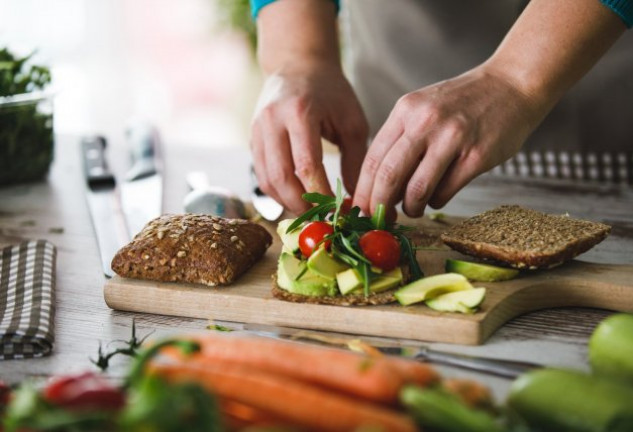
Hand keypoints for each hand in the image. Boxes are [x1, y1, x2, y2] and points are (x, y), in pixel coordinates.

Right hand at [251, 66, 367, 214]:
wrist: (297, 65)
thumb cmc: (331, 93)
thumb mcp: (352, 121)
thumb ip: (356, 161)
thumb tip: (357, 201)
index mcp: (300, 112)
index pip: (306, 165)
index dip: (321, 194)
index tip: (338, 210)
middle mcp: (272, 121)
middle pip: (281, 177)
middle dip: (302, 204)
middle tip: (322, 218)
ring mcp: (257, 131)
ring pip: (266, 180)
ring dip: (288, 202)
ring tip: (311, 211)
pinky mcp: (252, 140)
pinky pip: (261, 175)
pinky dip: (278, 193)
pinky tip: (297, 198)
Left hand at [353, 65, 541, 217]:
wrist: (512, 84)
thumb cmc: (463, 103)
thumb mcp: (423, 108)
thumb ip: (401, 140)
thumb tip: (379, 186)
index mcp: (406, 110)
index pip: (373, 159)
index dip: (363, 191)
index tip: (360, 209)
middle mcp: (426, 122)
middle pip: (389, 176)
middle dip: (379, 205)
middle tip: (380, 219)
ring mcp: (452, 139)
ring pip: (417, 190)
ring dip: (411, 208)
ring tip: (413, 209)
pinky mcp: (477, 156)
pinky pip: (445, 192)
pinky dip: (436, 202)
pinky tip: (438, 196)